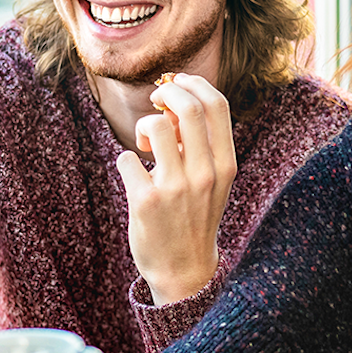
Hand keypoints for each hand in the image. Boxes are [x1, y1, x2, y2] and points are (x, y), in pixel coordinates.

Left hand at [116, 74, 235, 304]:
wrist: (183, 269)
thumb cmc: (194, 215)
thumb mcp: (211, 180)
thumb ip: (199, 144)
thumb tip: (172, 102)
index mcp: (225, 165)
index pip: (217, 105)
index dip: (193, 84)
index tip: (176, 84)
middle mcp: (204, 174)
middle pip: (187, 107)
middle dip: (166, 92)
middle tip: (155, 101)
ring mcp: (175, 188)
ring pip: (156, 126)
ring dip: (145, 125)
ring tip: (146, 145)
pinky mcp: (145, 201)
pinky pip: (126, 159)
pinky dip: (126, 162)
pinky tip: (135, 177)